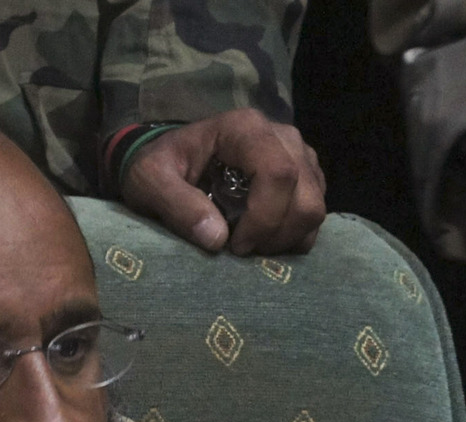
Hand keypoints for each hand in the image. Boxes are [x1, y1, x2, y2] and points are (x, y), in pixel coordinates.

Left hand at [120, 110, 326, 255]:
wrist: (171, 161)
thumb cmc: (160, 167)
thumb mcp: (150, 182)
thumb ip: (177, 206)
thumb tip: (217, 239)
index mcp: (246, 129)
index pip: (279, 174)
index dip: (264, 218)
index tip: (235, 245)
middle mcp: (282, 136)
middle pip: (306, 197)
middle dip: (276, 236)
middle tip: (241, 249)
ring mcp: (299, 155)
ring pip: (315, 208)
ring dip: (286, 239)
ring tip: (250, 244)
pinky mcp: (306, 176)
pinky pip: (314, 214)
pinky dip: (293, 236)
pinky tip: (262, 237)